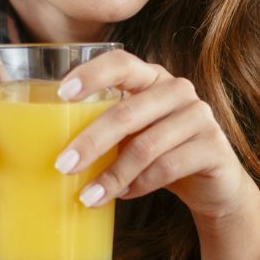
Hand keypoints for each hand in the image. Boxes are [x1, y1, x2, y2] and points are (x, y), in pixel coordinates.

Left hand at [55, 50, 248, 222]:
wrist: (213, 186)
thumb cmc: (159, 156)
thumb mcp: (131, 138)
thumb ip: (103, 131)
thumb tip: (46, 148)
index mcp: (152, 78)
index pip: (121, 62)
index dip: (91, 75)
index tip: (61, 94)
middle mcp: (178, 90)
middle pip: (127, 112)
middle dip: (91, 141)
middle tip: (62, 165)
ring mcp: (200, 116)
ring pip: (146, 146)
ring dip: (112, 175)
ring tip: (88, 196)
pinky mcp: (214, 146)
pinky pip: (167, 167)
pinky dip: (140, 185)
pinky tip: (124, 195)